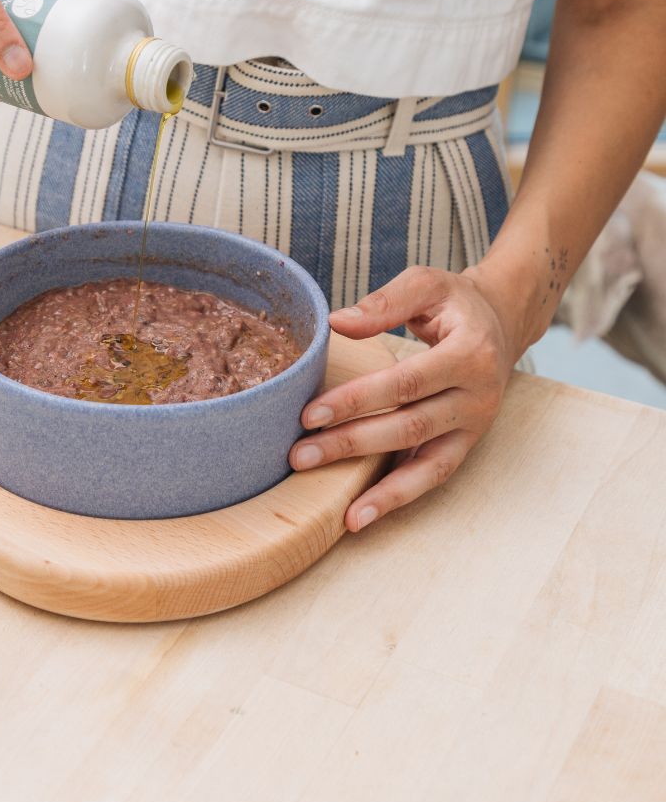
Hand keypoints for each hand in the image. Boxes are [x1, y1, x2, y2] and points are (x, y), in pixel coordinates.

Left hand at [289, 264, 523, 530]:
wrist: (501, 323)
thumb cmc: (454, 302)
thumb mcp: (426, 284)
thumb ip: (384, 302)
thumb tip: (336, 323)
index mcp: (469, 354)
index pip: (405, 382)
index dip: (357, 399)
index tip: (310, 413)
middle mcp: (478, 396)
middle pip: (409, 427)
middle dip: (352, 444)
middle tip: (300, 456)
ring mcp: (475, 426)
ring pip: (426, 463)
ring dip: (380, 490)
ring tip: (341, 513)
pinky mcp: (467, 444)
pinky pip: (433, 476)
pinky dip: (399, 499)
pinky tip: (362, 517)